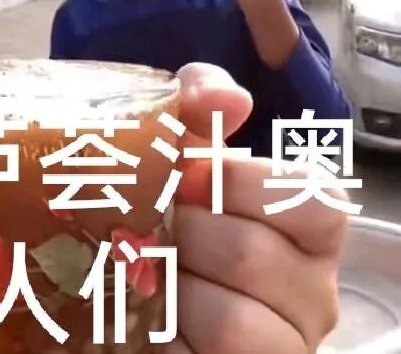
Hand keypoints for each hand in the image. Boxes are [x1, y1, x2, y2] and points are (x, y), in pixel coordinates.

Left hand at [170, 63, 346, 352]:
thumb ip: (199, 100)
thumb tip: (228, 97)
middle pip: (253, 255)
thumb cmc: (162, 206)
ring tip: (141, 270)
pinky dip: (161, 333)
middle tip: (147, 223)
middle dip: (181, 231)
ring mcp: (279, 347)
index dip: (242, 183)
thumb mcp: (175, 142)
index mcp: (305, 228)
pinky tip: (142, 311)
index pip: (317, 201)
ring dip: (166, 286)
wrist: (108, 279)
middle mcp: (309, 293)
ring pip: (233, 322)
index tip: (188, 176)